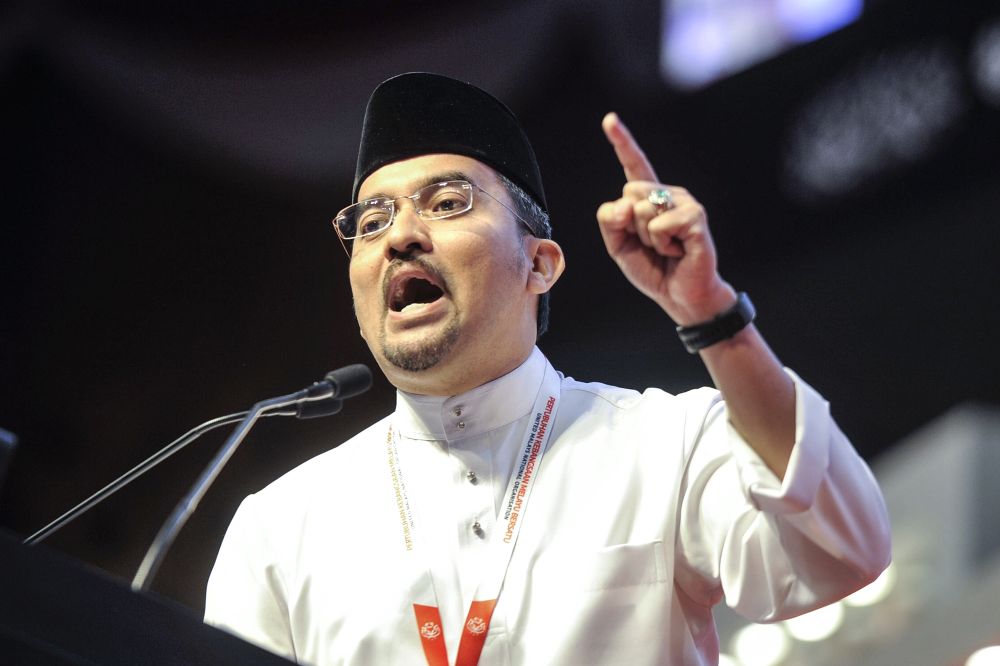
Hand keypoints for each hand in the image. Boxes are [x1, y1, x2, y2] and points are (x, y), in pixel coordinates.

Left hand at [596, 112, 735, 325]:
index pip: (633, 165)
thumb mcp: (619, 246)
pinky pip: (658, 224)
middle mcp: (667, 193)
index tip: (609, 119)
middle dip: (630, 226)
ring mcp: (683, 202)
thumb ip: (610, 221)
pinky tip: (678, 250)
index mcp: (648, 198)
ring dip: (646, 238)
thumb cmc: (653, 268)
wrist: (681, 295)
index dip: (622, 142)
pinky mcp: (695, 216)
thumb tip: (624, 204)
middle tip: (652, 244)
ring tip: (667, 248)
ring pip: (640, 209)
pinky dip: (661, 243)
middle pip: (627, 194)